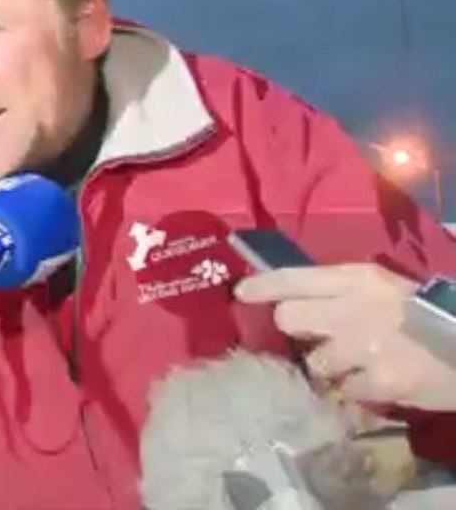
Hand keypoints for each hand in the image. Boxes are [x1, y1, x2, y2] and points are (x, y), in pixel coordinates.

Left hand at [235, 263, 455, 411]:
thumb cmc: (427, 314)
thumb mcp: (383, 287)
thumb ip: (340, 291)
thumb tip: (290, 299)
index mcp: (357, 278)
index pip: (293, 276)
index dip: (263, 286)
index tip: (240, 292)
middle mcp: (354, 307)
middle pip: (288, 318)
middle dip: (296, 330)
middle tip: (315, 336)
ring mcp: (364, 346)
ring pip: (315, 361)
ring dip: (331, 366)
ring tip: (359, 362)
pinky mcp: (379, 382)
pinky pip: (345, 390)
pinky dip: (357, 390)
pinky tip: (378, 381)